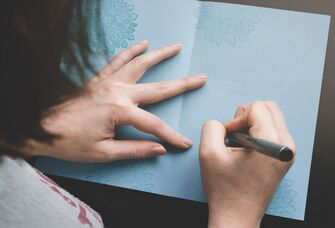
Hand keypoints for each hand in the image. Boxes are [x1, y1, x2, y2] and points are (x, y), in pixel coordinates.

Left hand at [16, 40, 206, 161]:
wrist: (39, 127)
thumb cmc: (69, 142)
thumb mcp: (103, 153)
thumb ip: (134, 150)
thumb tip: (160, 149)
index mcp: (120, 111)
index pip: (154, 125)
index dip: (171, 135)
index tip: (184, 144)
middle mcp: (117, 92)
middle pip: (157, 88)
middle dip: (182, 84)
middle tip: (200, 77)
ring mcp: (108, 82)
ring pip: (139, 65)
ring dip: (159, 56)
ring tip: (175, 47)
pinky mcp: (98, 79)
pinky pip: (117, 61)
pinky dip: (129, 51)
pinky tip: (140, 44)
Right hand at [200, 101, 295, 227]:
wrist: (237, 214)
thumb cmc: (225, 189)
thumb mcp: (208, 153)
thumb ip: (212, 126)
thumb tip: (223, 124)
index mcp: (272, 142)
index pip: (256, 107)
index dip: (236, 118)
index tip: (228, 137)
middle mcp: (287, 144)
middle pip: (268, 107)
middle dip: (246, 116)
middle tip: (234, 136)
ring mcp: (288, 151)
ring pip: (271, 117)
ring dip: (251, 124)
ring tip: (239, 144)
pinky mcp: (284, 156)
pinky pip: (272, 130)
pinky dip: (256, 133)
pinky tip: (245, 150)